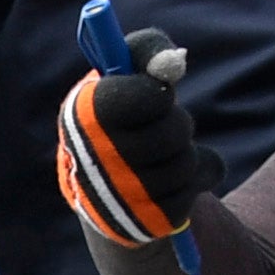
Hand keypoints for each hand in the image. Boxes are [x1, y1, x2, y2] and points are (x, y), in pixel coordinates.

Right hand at [54, 29, 207, 247]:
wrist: (108, 196)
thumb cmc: (120, 123)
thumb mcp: (122, 78)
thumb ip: (145, 52)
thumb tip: (174, 61)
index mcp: (81, 116)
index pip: (146, 95)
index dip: (157, 94)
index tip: (154, 96)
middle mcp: (95, 159)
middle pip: (175, 129)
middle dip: (175, 126)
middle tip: (158, 131)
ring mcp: (121, 196)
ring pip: (186, 162)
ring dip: (183, 156)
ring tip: (159, 161)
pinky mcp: (147, 222)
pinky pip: (193, 191)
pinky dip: (192, 183)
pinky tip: (167, 188)